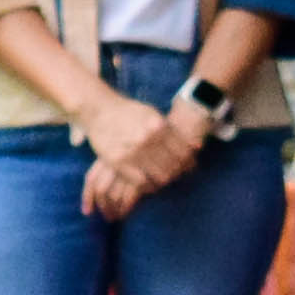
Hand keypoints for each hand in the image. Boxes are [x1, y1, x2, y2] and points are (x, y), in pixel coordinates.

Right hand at [77, 92, 198, 220]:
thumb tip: (196, 148)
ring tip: (161, 178)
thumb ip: (172, 131)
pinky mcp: (118, 162)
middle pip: (173, 167)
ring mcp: (132, 151)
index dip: (188, 163)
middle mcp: (147, 139)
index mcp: (159, 125)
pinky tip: (147, 182)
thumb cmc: (128, 111)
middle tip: (174, 175)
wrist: (98, 109)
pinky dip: (147, 185)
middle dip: (177, 173)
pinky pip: (140, 182)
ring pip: (160, 177)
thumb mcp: (153, 114)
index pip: (183, 153)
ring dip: (163, 181)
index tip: (188, 168)